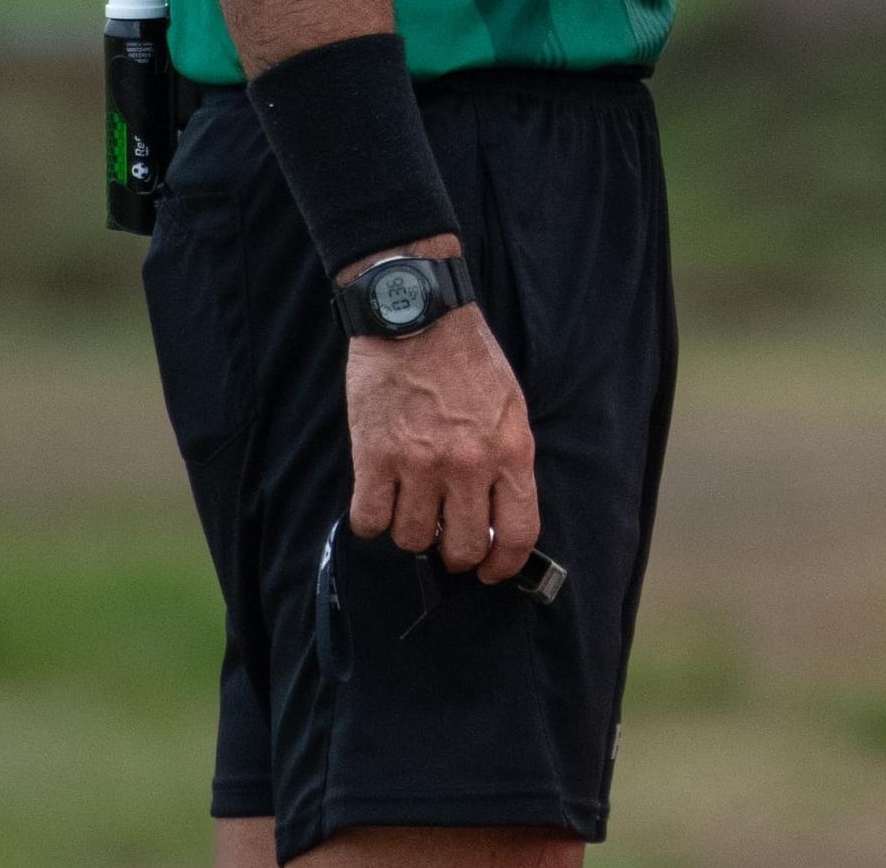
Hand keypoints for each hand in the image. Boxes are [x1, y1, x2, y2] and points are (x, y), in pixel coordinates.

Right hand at [340, 245, 537, 582]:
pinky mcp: (375, 456)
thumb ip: (508, 462)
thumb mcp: (510, 407)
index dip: (503, 565)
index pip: (516, 533)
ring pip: (411, 539)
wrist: (418, 316)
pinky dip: (373, 516)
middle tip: (443, 533)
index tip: (490, 570)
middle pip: (460, 548)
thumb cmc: (467, 360)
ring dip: (409, 529)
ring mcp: (420, 463)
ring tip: (410, 500)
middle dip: (453, 551)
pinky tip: (379, 494)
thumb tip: (496, 518)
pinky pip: (370, 521)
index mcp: (510, 451)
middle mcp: (468, 465)